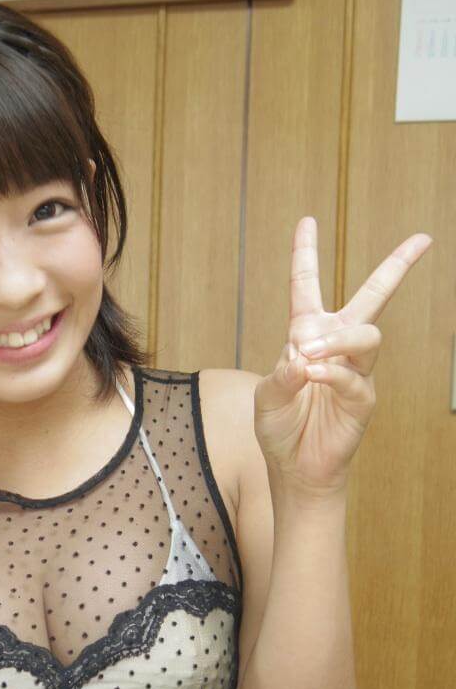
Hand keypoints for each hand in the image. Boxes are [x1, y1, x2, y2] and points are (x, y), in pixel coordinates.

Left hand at [253, 217, 432, 500]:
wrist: (295, 467)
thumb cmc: (279, 427)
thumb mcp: (267, 396)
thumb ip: (280, 374)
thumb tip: (302, 355)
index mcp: (306, 335)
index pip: (305, 287)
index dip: (305, 254)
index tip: (307, 221)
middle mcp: (335, 346)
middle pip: (372, 298)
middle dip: (397, 267)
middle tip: (422, 240)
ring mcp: (354, 371)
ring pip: (366, 335)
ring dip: (336, 340)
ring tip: (306, 355)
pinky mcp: (363, 398)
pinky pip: (354, 376)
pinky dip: (330, 373)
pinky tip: (311, 376)